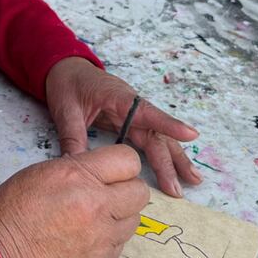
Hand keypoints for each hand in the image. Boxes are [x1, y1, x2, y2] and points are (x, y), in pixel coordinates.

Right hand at [0, 145, 148, 257]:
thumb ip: (78, 168)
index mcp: (78, 177)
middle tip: (107, 191)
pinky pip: (121, 243)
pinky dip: (110, 237)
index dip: (121, 163)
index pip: (128, 160)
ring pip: (134, 219)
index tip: (112, 169)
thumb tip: (99, 172)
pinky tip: (88, 234)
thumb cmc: (10, 213)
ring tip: (94, 215)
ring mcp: (101, 237)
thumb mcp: (41, 172)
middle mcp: (96, 206)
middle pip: (140, 191)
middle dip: (126, 188)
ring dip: (119, 214)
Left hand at [45, 58, 202, 196]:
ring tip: (192, 180)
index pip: (148, 113)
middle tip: (178, 188)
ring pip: (158, 139)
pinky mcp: (129, 123)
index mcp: (118, 98)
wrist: (65, 69)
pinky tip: (175, 171)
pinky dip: (163, 156)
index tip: (191, 135)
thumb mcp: (66, 110)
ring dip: (175, 160)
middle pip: (156, 135)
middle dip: (169, 161)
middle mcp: (132, 107)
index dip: (169, 125)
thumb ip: (72, 137)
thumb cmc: (68, 84)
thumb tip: (75, 166)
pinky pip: (149, 140)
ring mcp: (133, 115)